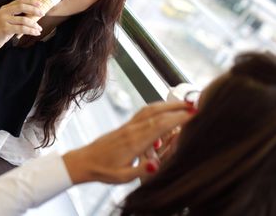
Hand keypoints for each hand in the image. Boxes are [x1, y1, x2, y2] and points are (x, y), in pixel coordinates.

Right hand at [0, 0, 42, 52]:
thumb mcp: (5, 21)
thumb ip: (15, 16)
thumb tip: (32, 15)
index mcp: (4, 8)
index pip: (19, 1)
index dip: (31, 1)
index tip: (40, 4)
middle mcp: (3, 12)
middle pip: (22, 7)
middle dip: (34, 10)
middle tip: (42, 14)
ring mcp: (3, 20)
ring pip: (24, 20)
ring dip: (34, 24)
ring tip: (39, 29)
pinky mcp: (5, 29)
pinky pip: (22, 29)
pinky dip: (30, 31)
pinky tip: (35, 33)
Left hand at [63, 101, 194, 184]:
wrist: (85, 161)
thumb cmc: (104, 170)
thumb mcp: (122, 176)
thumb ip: (140, 170)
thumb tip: (155, 164)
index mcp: (134, 141)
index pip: (159, 126)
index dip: (177, 118)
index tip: (193, 114)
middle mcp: (132, 130)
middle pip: (157, 113)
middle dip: (176, 107)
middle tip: (196, 104)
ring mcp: (128, 126)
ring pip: (149, 110)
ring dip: (167, 104)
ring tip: (184, 103)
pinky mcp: (125, 126)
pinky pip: (143, 113)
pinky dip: (157, 108)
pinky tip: (164, 110)